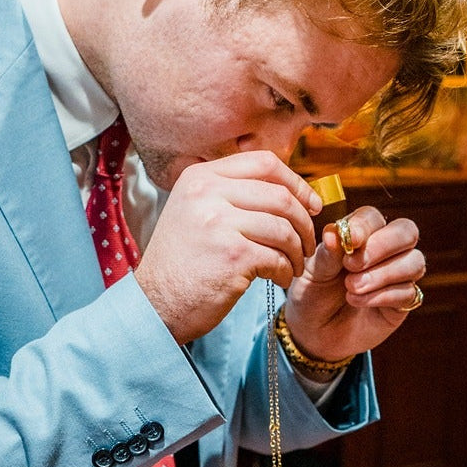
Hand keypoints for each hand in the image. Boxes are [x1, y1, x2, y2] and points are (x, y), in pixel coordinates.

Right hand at [135, 150, 320, 341]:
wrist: (155, 303)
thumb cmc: (182, 262)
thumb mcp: (195, 212)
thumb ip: (231, 193)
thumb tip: (289, 189)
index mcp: (201, 177)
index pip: (264, 163)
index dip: (296, 183)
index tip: (311, 204)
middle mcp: (207, 193)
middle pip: (280, 196)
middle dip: (303, 222)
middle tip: (306, 244)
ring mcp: (218, 223)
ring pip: (283, 228)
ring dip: (297, 251)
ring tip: (293, 266)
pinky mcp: (232, 255)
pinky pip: (277, 257)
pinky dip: (285, 270)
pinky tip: (278, 278)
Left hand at [282, 205, 424, 361]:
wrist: (313, 333)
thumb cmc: (312, 295)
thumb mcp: (313, 272)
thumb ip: (327, 254)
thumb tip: (334, 233)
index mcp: (361, 235)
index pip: (374, 218)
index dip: (365, 226)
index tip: (349, 240)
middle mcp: (385, 251)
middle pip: (407, 232)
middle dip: (382, 246)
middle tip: (352, 266)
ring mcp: (398, 276)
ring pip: (414, 262)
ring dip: (382, 274)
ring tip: (351, 288)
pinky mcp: (402, 303)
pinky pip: (409, 292)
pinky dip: (382, 296)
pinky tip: (357, 301)